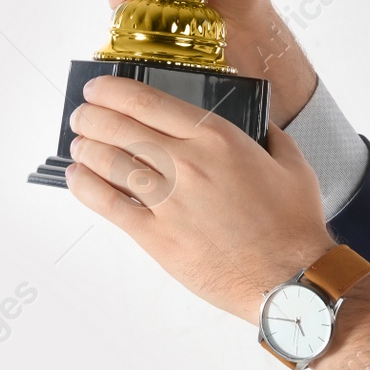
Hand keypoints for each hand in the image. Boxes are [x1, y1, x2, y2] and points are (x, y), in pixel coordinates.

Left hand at [65, 74, 334, 323]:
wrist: (291, 280)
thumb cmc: (293, 226)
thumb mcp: (292, 164)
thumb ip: (270, 136)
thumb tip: (260, 124)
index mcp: (216, 138)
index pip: (146, 100)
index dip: (112, 90)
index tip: (98, 89)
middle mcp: (187, 163)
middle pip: (118, 126)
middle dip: (91, 116)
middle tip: (82, 115)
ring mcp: (169, 201)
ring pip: (108, 161)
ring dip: (85, 148)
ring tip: (79, 144)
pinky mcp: (157, 236)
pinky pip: (109, 205)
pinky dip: (86, 187)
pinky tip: (77, 177)